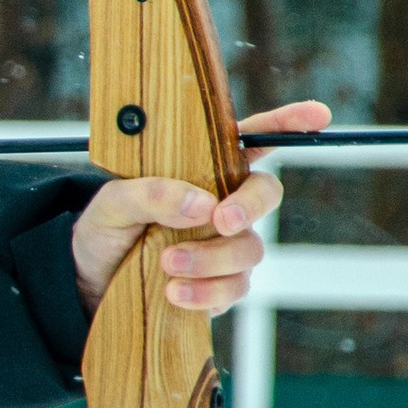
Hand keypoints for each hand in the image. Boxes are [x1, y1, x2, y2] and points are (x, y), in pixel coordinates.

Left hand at [67, 99, 327, 318]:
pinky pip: (234, 287)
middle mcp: (223, 203)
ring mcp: (226, 245)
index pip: (251, 140)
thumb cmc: (107, 229)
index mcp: (202, 168)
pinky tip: (174, 293)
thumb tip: (200, 203)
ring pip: (249, 248)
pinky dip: (207, 292)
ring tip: (167, 263)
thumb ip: (150, 194)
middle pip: (265, 195)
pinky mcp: (221, 284)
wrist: (91, 281)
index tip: (316, 114)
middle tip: (221, 220)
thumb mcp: (112, 203)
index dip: (286, 123)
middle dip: (249, 207)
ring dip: (211, 257)